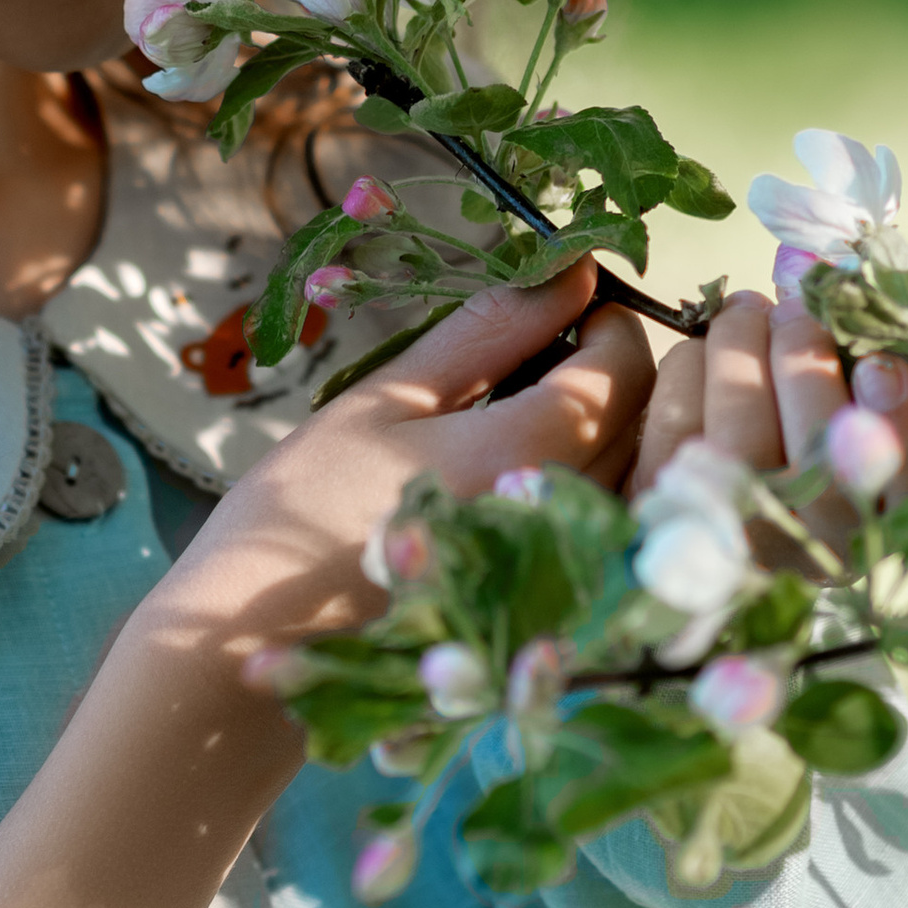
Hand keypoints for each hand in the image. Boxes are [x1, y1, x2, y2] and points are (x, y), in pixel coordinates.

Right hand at [154, 258, 650, 669]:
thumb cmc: (306, 506)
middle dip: (613, 368)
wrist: (262, 638)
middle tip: (549, 347)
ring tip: (532, 413)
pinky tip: (526, 481)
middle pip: (645, 421)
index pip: (624, 366)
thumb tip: (568, 269)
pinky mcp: (556, 613)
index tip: (569, 302)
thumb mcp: (388, 397)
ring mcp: (569, 575)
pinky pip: (609, 531)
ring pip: (636, 477)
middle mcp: (568, 519)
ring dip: (608, 429)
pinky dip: (591, 487)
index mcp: (525, 452)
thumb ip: (487, 329)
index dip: (609, 318)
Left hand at [631, 285, 907, 540]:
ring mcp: (750, 538)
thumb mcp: (864, 394)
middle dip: (804, 360)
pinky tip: (707, 348)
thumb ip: (883, 359)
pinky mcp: (681, 516)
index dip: (907, 431)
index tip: (883, 367)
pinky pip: (683, 426)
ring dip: (743, 348)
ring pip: (745, 436)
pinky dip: (693, 367)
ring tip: (749, 313)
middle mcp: (827, 546)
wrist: (712, 481)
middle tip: (797, 311)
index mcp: (897, 519)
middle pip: (823, 456)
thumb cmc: (812, 414)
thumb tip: (858, 292)